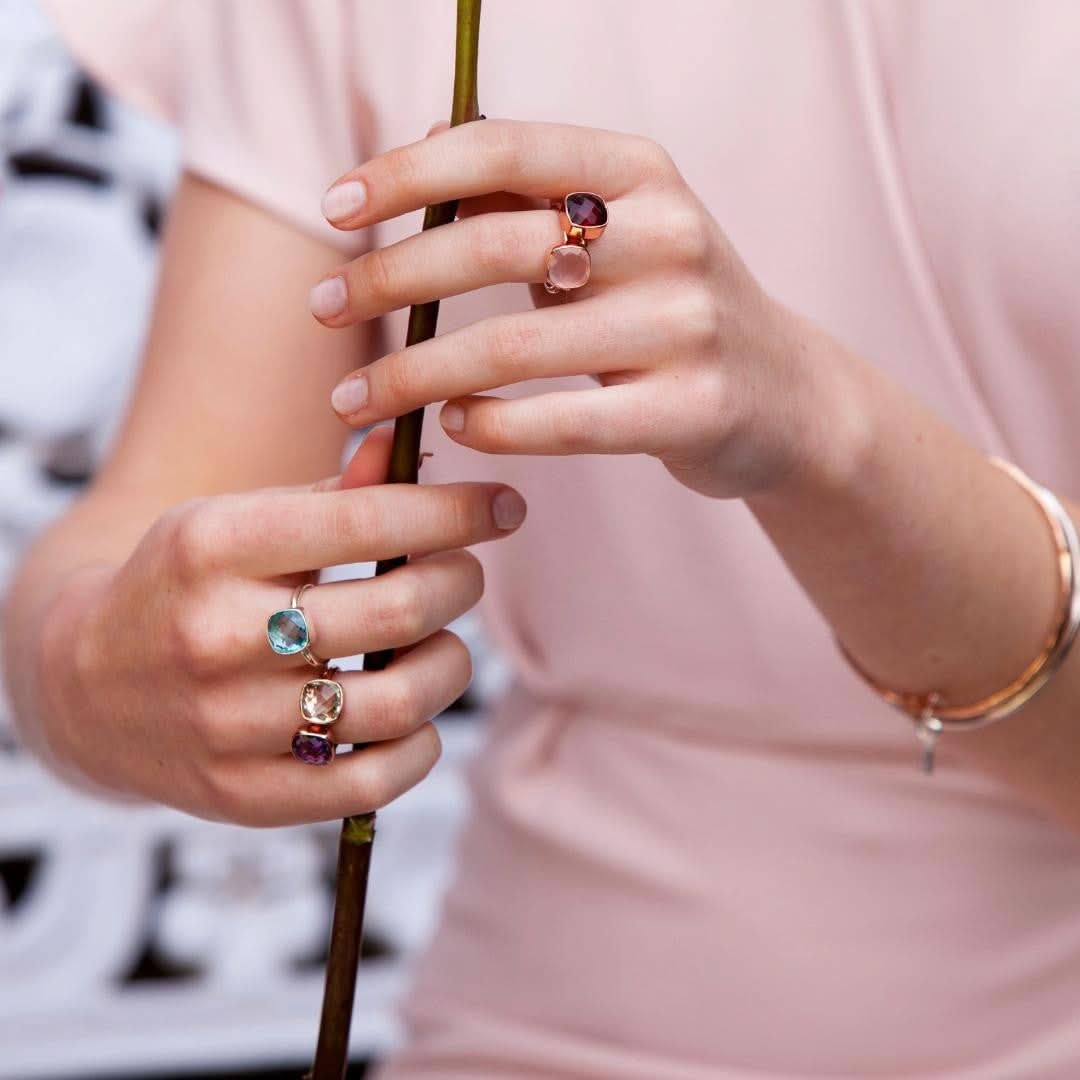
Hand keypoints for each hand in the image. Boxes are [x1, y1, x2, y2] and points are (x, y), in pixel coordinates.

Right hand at [37, 427, 526, 824]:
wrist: (87, 688)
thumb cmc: (181, 587)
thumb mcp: (232, 521)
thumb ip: (327, 494)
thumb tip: (407, 447)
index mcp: (213, 546)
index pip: (370, 521)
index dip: (458, 511)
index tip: (504, 506)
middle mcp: (218, 636)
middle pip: (399, 609)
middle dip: (462, 583)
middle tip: (465, 575)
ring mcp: (230, 726)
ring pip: (399, 700)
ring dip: (450, 664)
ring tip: (440, 644)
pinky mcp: (248, 796)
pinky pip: (374, 781)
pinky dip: (420, 747)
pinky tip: (414, 716)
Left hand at [310, 119, 860, 498]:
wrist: (785, 396)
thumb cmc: (671, 307)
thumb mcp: (619, 229)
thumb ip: (531, 190)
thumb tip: (426, 141)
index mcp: (641, 172)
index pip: (504, 146)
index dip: (406, 173)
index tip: (334, 210)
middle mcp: (670, 235)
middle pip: (495, 247)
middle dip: (389, 281)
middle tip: (321, 311)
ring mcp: (688, 325)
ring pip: (516, 348)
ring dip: (415, 374)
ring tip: (357, 402)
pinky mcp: (693, 409)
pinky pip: (567, 422)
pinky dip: (493, 425)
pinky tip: (452, 426)